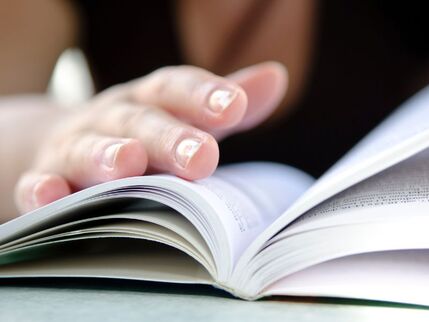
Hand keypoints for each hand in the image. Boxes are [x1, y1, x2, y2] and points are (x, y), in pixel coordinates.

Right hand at [15, 62, 286, 212]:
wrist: (66, 145)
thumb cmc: (138, 134)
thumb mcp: (179, 115)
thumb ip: (221, 104)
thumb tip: (277, 78)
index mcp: (149, 104)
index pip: (176, 90)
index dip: (203, 96)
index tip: (234, 106)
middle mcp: (113, 120)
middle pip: (139, 123)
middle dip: (168, 138)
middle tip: (201, 156)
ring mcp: (74, 148)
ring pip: (87, 150)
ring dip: (106, 157)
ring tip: (127, 164)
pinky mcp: (43, 178)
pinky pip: (39, 184)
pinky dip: (42, 189)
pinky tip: (51, 196)